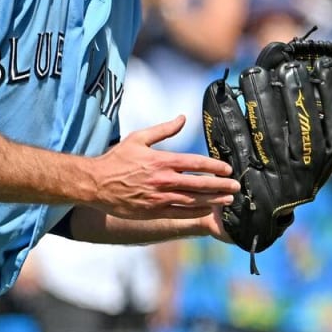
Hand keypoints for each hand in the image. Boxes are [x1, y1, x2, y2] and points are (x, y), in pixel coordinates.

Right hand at [87, 116, 239, 219]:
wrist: (95, 183)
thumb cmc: (117, 159)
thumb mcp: (138, 138)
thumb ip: (163, 130)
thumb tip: (182, 118)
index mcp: (162, 161)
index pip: (195, 163)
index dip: (215, 167)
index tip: (227, 169)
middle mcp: (163, 180)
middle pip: (199, 184)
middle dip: (221, 185)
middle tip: (236, 186)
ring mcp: (159, 198)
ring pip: (193, 200)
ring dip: (213, 200)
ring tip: (228, 199)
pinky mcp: (153, 211)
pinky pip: (180, 213)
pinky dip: (195, 212)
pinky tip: (207, 209)